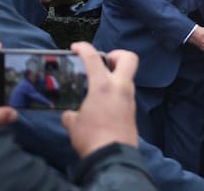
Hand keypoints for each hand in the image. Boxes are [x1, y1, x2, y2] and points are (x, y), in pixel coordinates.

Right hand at [61, 42, 139, 157]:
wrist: (113, 155)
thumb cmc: (92, 138)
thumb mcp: (74, 124)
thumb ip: (71, 115)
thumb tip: (70, 115)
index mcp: (104, 85)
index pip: (94, 58)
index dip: (84, 47)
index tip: (76, 47)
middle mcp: (121, 87)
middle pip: (129, 58)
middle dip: (116, 55)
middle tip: (102, 62)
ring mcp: (129, 98)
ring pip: (127, 77)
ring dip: (114, 76)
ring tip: (98, 86)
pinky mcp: (132, 109)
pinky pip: (125, 93)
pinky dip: (115, 93)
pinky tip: (103, 104)